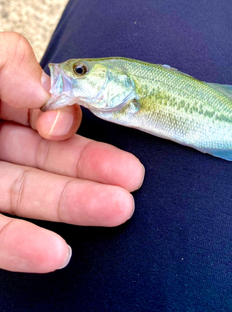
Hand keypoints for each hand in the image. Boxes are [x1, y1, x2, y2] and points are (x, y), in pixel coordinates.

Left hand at [0, 32, 144, 272]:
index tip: (65, 124)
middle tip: (134, 178)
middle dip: (92, 168)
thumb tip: (46, 88)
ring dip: (74, 206)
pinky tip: (57, 253)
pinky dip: (23, 249)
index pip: (38, 111)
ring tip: (120, 209)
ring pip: (29, 196)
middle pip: (46, 157)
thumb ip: (4, 61)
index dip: (61, 119)